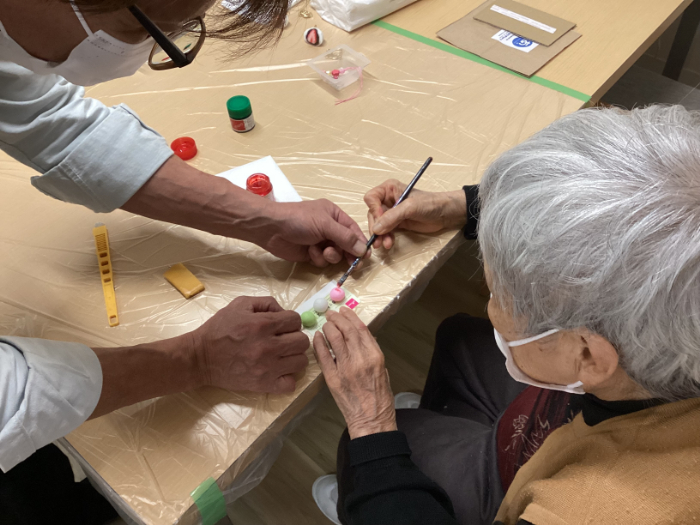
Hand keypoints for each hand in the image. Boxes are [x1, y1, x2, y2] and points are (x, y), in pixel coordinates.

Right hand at [190, 296, 309, 393]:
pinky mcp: (263, 385)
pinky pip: (290, 384)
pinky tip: (278, 371)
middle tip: (282, 340)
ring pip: (301, 362)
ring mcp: (268, 368)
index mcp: (263, 324)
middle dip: (294, 337)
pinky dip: (287, 378)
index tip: (281, 326)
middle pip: (302, 341)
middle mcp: (268, 346)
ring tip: (281, 356)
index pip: (295, 320)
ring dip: (293, 357)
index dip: (290, 321)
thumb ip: (266, 303)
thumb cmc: (219, 329)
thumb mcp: (240, 305)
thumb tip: (284, 312)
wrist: (200, 358)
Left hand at [258, 199, 370, 266]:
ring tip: (322, 251)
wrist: (271, 228)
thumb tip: (363, 250)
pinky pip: (322, 260)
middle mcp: (329, 228)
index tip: (366, 255)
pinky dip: (318, 258)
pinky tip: (309, 252)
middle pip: (347, 245)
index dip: (361, 243)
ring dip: (331, 255)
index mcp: (334, 215)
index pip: (354, 230)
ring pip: (335, 255)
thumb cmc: (299, 219)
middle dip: (348, 253)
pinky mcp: (311, 253)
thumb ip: (345, 237)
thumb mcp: (325, 225)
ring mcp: (320, 241)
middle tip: (353, 264)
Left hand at [313, 308, 396, 438]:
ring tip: (325, 323)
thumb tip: (362, 338)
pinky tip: (317, 337)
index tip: (344, 310)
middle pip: (346, 331)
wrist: (372, 420)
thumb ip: (372, 353)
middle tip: (331, 314)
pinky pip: (323, 357)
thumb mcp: (383, 370)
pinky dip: (319, 344)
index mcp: (375, 356)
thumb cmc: (380, 397)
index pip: (361, 329)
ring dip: (328, 328)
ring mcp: (345, 369)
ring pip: (334, 340)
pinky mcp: (333, 379)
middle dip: (337, 319)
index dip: (351, 317)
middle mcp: (361, 359)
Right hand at [364, 180, 466, 249]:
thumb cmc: (430, 204)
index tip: (379, 221)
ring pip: (378, 224)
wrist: (445, 214)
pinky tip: (389, 243)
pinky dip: (385, 238)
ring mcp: (391, 212)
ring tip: (385, 244)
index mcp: (389, 189)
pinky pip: (385, 231)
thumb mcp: (410, 207)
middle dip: (375, 226)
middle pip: (372, 213)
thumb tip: (376, 229)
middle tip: (379, 238)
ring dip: (380, 235)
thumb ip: (392, 217)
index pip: (371, 198)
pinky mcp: (396, 223)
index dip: (373, 210)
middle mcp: (387, 199)